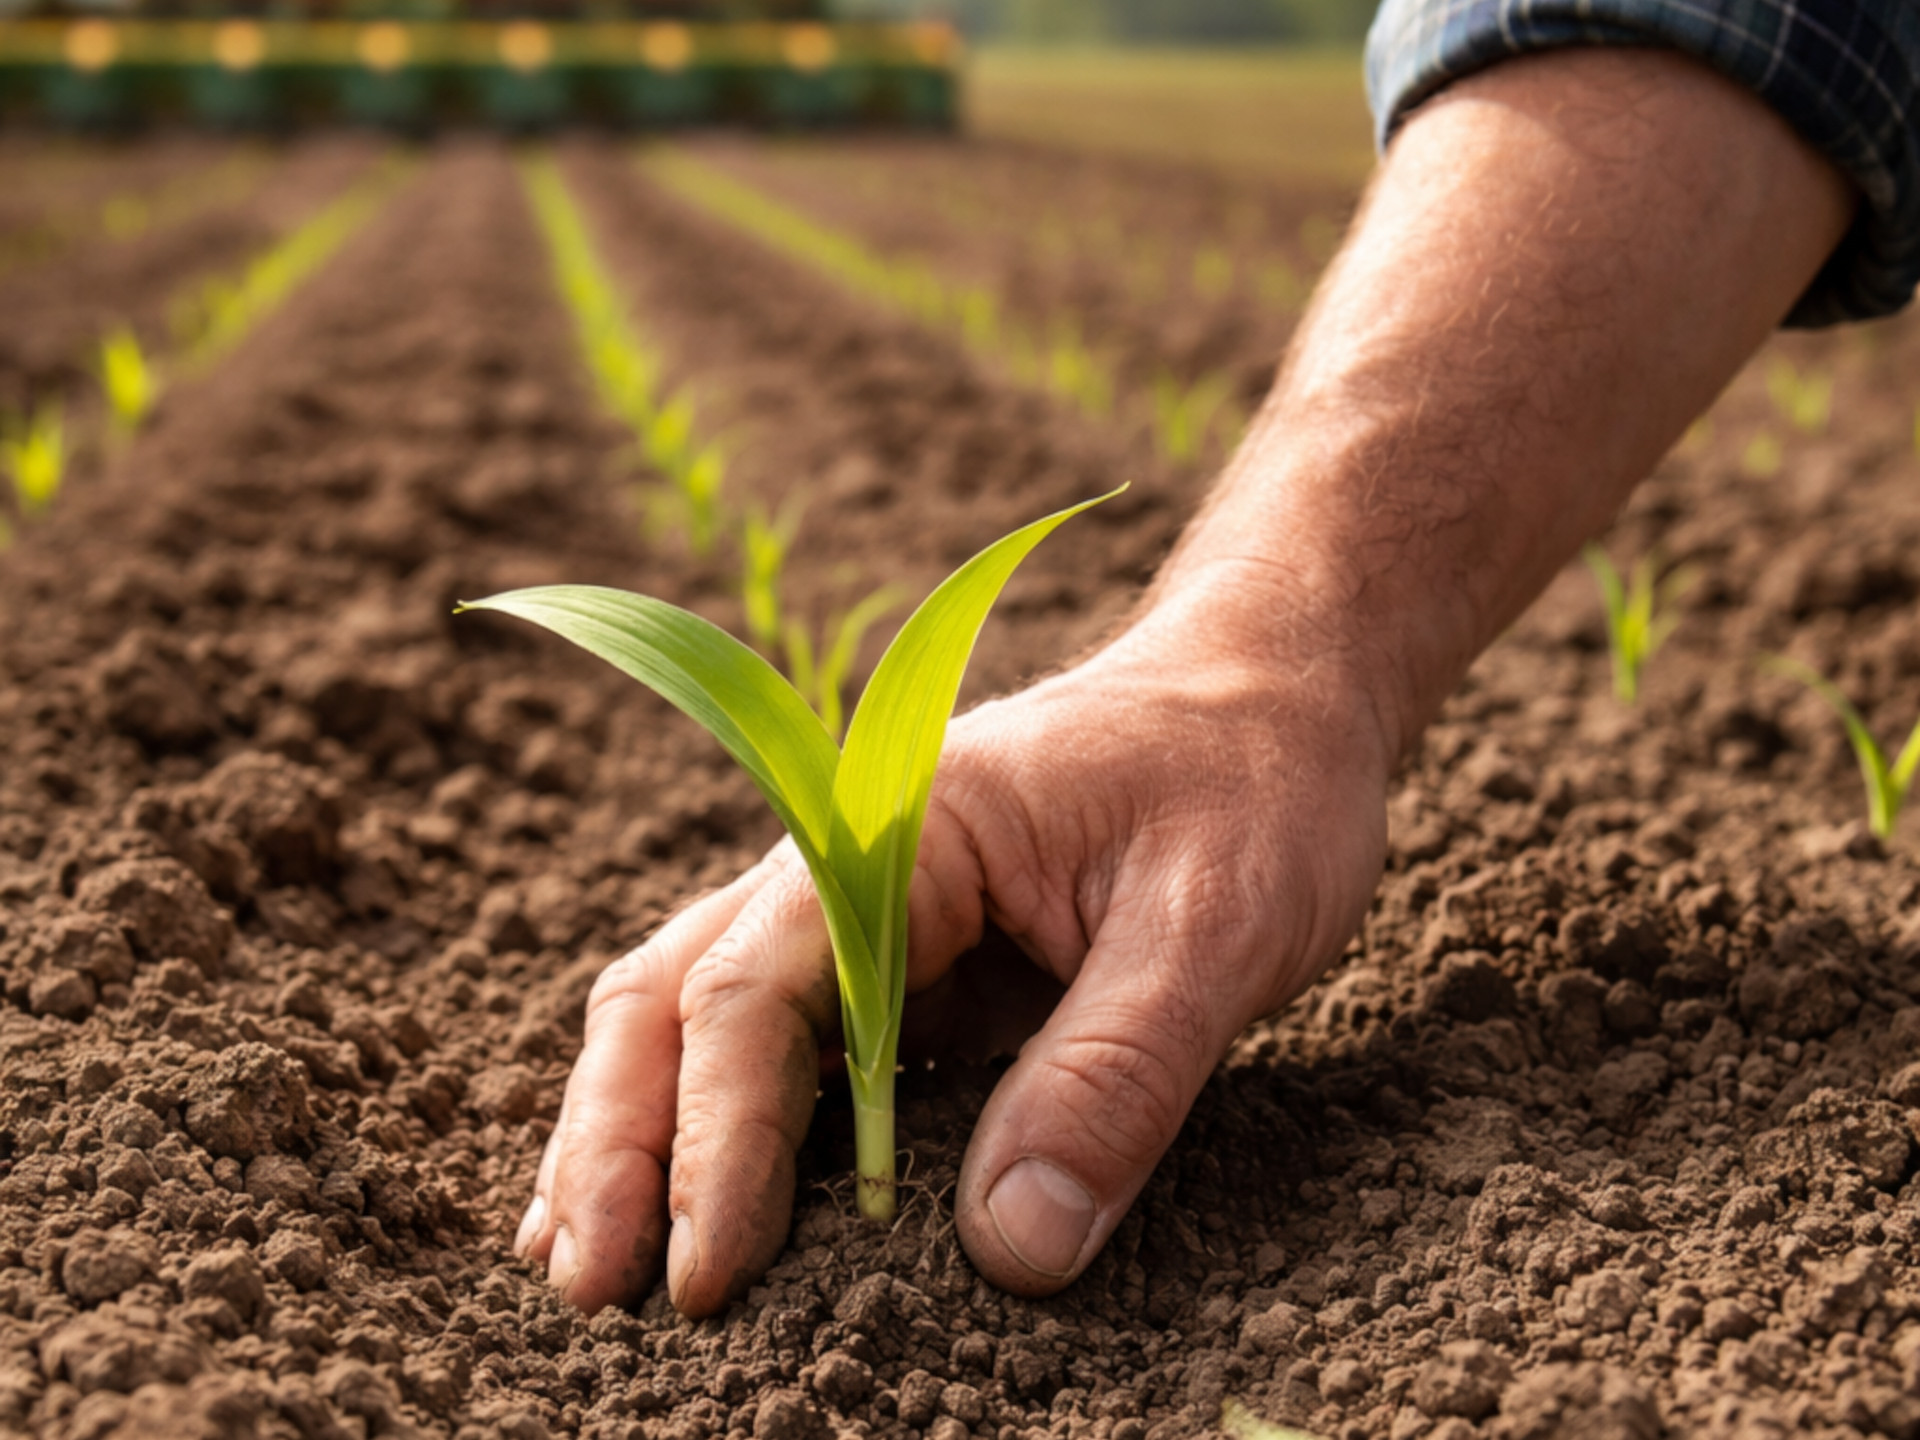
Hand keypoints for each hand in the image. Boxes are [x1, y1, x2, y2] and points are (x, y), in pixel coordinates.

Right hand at [512, 598, 1394, 1315]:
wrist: (1279, 697)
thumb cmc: (1254, 781)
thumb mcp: (1217, 921)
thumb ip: (1114, 1072)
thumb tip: (1010, 1251)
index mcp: (902, 828)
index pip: (760, 990)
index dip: (717, 1139)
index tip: (702, 1274)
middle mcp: (853, 866)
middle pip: (679, 998)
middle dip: (623, 1143)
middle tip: (585, 1292)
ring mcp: (875, 918)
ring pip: (701, 1019)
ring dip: (636, 1135)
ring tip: (578, 1264)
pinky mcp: (913, 966)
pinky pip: (787, 1048)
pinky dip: (716, 1124)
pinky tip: (678, 1205)